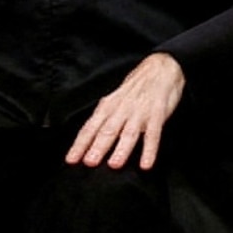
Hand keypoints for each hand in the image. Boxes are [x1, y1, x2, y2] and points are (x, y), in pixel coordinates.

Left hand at [64, 52, 185, 169]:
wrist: (161, 68)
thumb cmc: (136, 87)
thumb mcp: (115, 99)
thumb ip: (105, 119)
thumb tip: (89, 140)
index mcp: (108, 106)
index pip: (90, 128)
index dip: (80, 144)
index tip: (71, 160)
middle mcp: (122, 110)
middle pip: (107, 131)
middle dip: (98, 147)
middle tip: (89, 163)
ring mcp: (140, 112)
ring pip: (129, 133)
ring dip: (122, 149)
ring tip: (114, 164)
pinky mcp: (158, 114)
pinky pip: (154, 134)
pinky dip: (150, 150)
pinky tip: (146, 163)